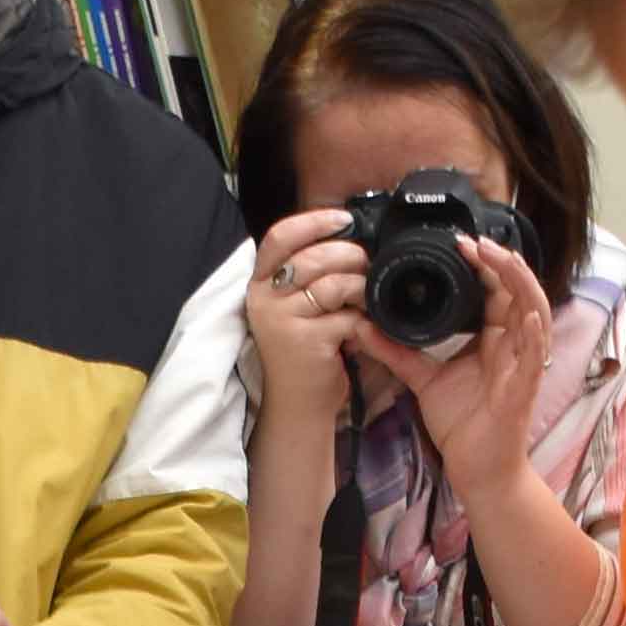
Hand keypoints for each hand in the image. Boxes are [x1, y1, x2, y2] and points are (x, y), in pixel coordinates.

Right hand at [245, 206, 367, 431]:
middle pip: (314, 257)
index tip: (343, 219)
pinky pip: (347, 316)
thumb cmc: (303, 351)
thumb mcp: (294, 307)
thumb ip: (307, 274)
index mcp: (259, 284)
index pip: (279, 237)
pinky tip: (363, 329)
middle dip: (350, 256)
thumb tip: (348, 238)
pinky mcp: (306, 341)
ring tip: (365, 300)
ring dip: (361, 287)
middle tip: (366, 266)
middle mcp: (263, 300)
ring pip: (334, 284)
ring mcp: (282, 320)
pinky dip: (364, 321)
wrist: (297, 405)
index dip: (313, 221)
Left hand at [355, 226, 560, 490]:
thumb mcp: (424, 380)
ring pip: (534, 313)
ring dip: (520, 284)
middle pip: (519, 291)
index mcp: (494, 339)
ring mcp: (523, 366)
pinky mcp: (524, 390)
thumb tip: (363, 326)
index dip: (484, 264)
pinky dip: (532, 333)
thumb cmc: (462, 425)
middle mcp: (513, 346)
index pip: (497, 290)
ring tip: (501, 260)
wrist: (477, 471)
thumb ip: (397, 352)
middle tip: (474, 242)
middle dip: (501, 262)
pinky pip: (534, 356)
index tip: (459, 243)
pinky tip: (525, 314)